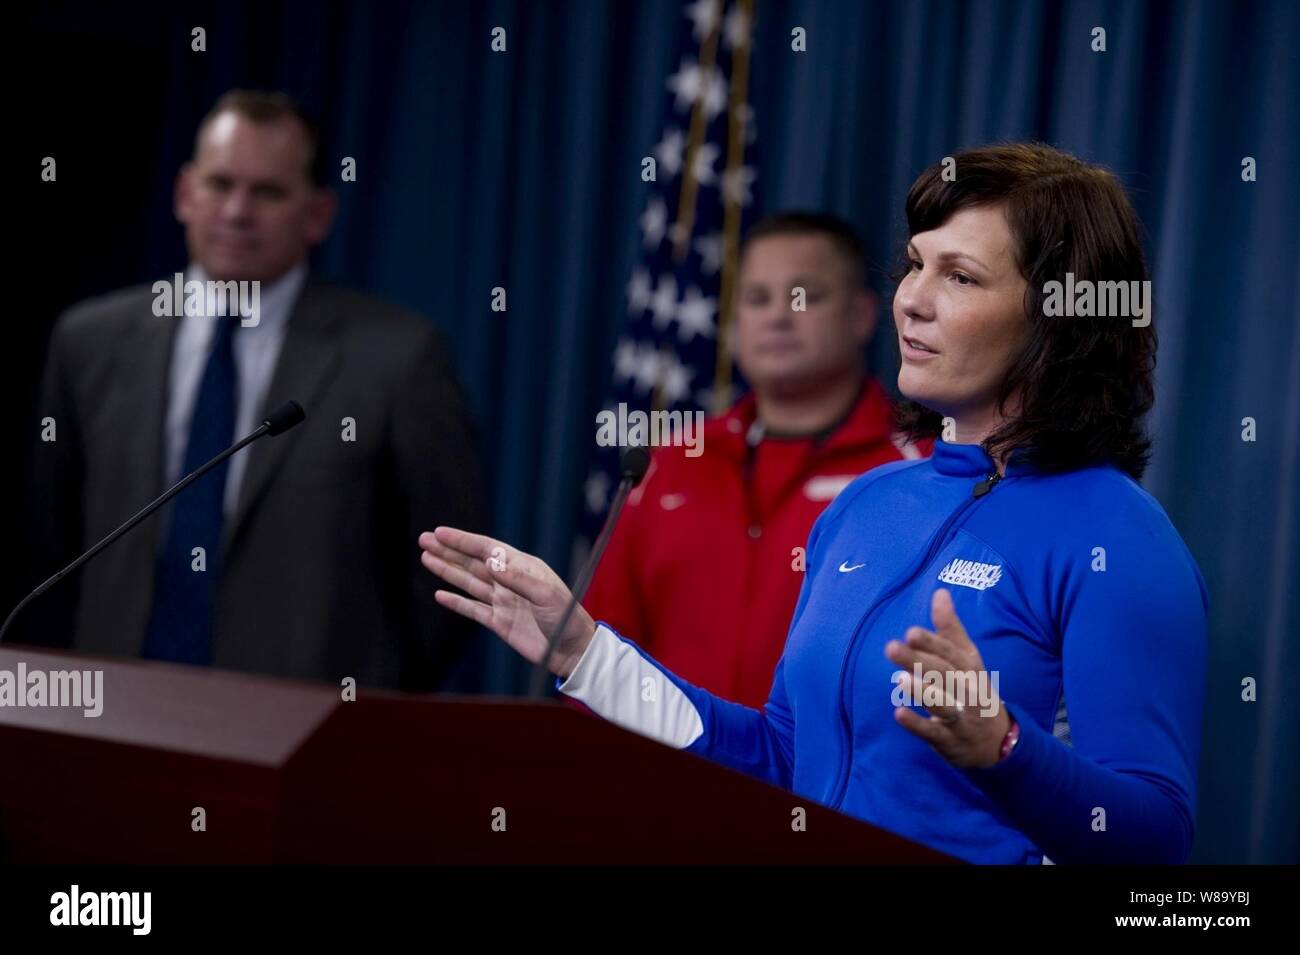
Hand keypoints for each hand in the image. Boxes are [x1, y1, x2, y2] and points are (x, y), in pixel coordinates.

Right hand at [418, 527, 595, 678]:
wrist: (571, 650)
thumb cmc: (566, 617)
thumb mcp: (546, 594)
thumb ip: (517, 579)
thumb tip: (491, 563)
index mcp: (522, 567)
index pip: (487, 549)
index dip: (463, 541)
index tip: (440, 532)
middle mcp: (509, 581)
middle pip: (472, 562)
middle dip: (448, 551)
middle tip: (424, 539)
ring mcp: (502, 601)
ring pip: (468, 582)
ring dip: (447, 570)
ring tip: (426, 557)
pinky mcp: (499, 622)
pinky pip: (472, 609)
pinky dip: (455, 602)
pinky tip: (439, 594)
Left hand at [884, 588, 1010, 768]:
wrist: (998, 743)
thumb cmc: (974, 691)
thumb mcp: (967, 659)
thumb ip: (950, 628)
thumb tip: (940, 592)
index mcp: (970, 669)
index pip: (951, 655)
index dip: (932, 644)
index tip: (910, 633)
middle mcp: (968, 692)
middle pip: (944, 675)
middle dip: (919, 662)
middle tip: (891, 648)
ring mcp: (961, 718)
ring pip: (943, 705)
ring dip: (923, 692)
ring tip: (900, 680)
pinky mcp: (950, 741)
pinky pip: (934, 734)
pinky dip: (918, 726)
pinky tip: (899, 714)